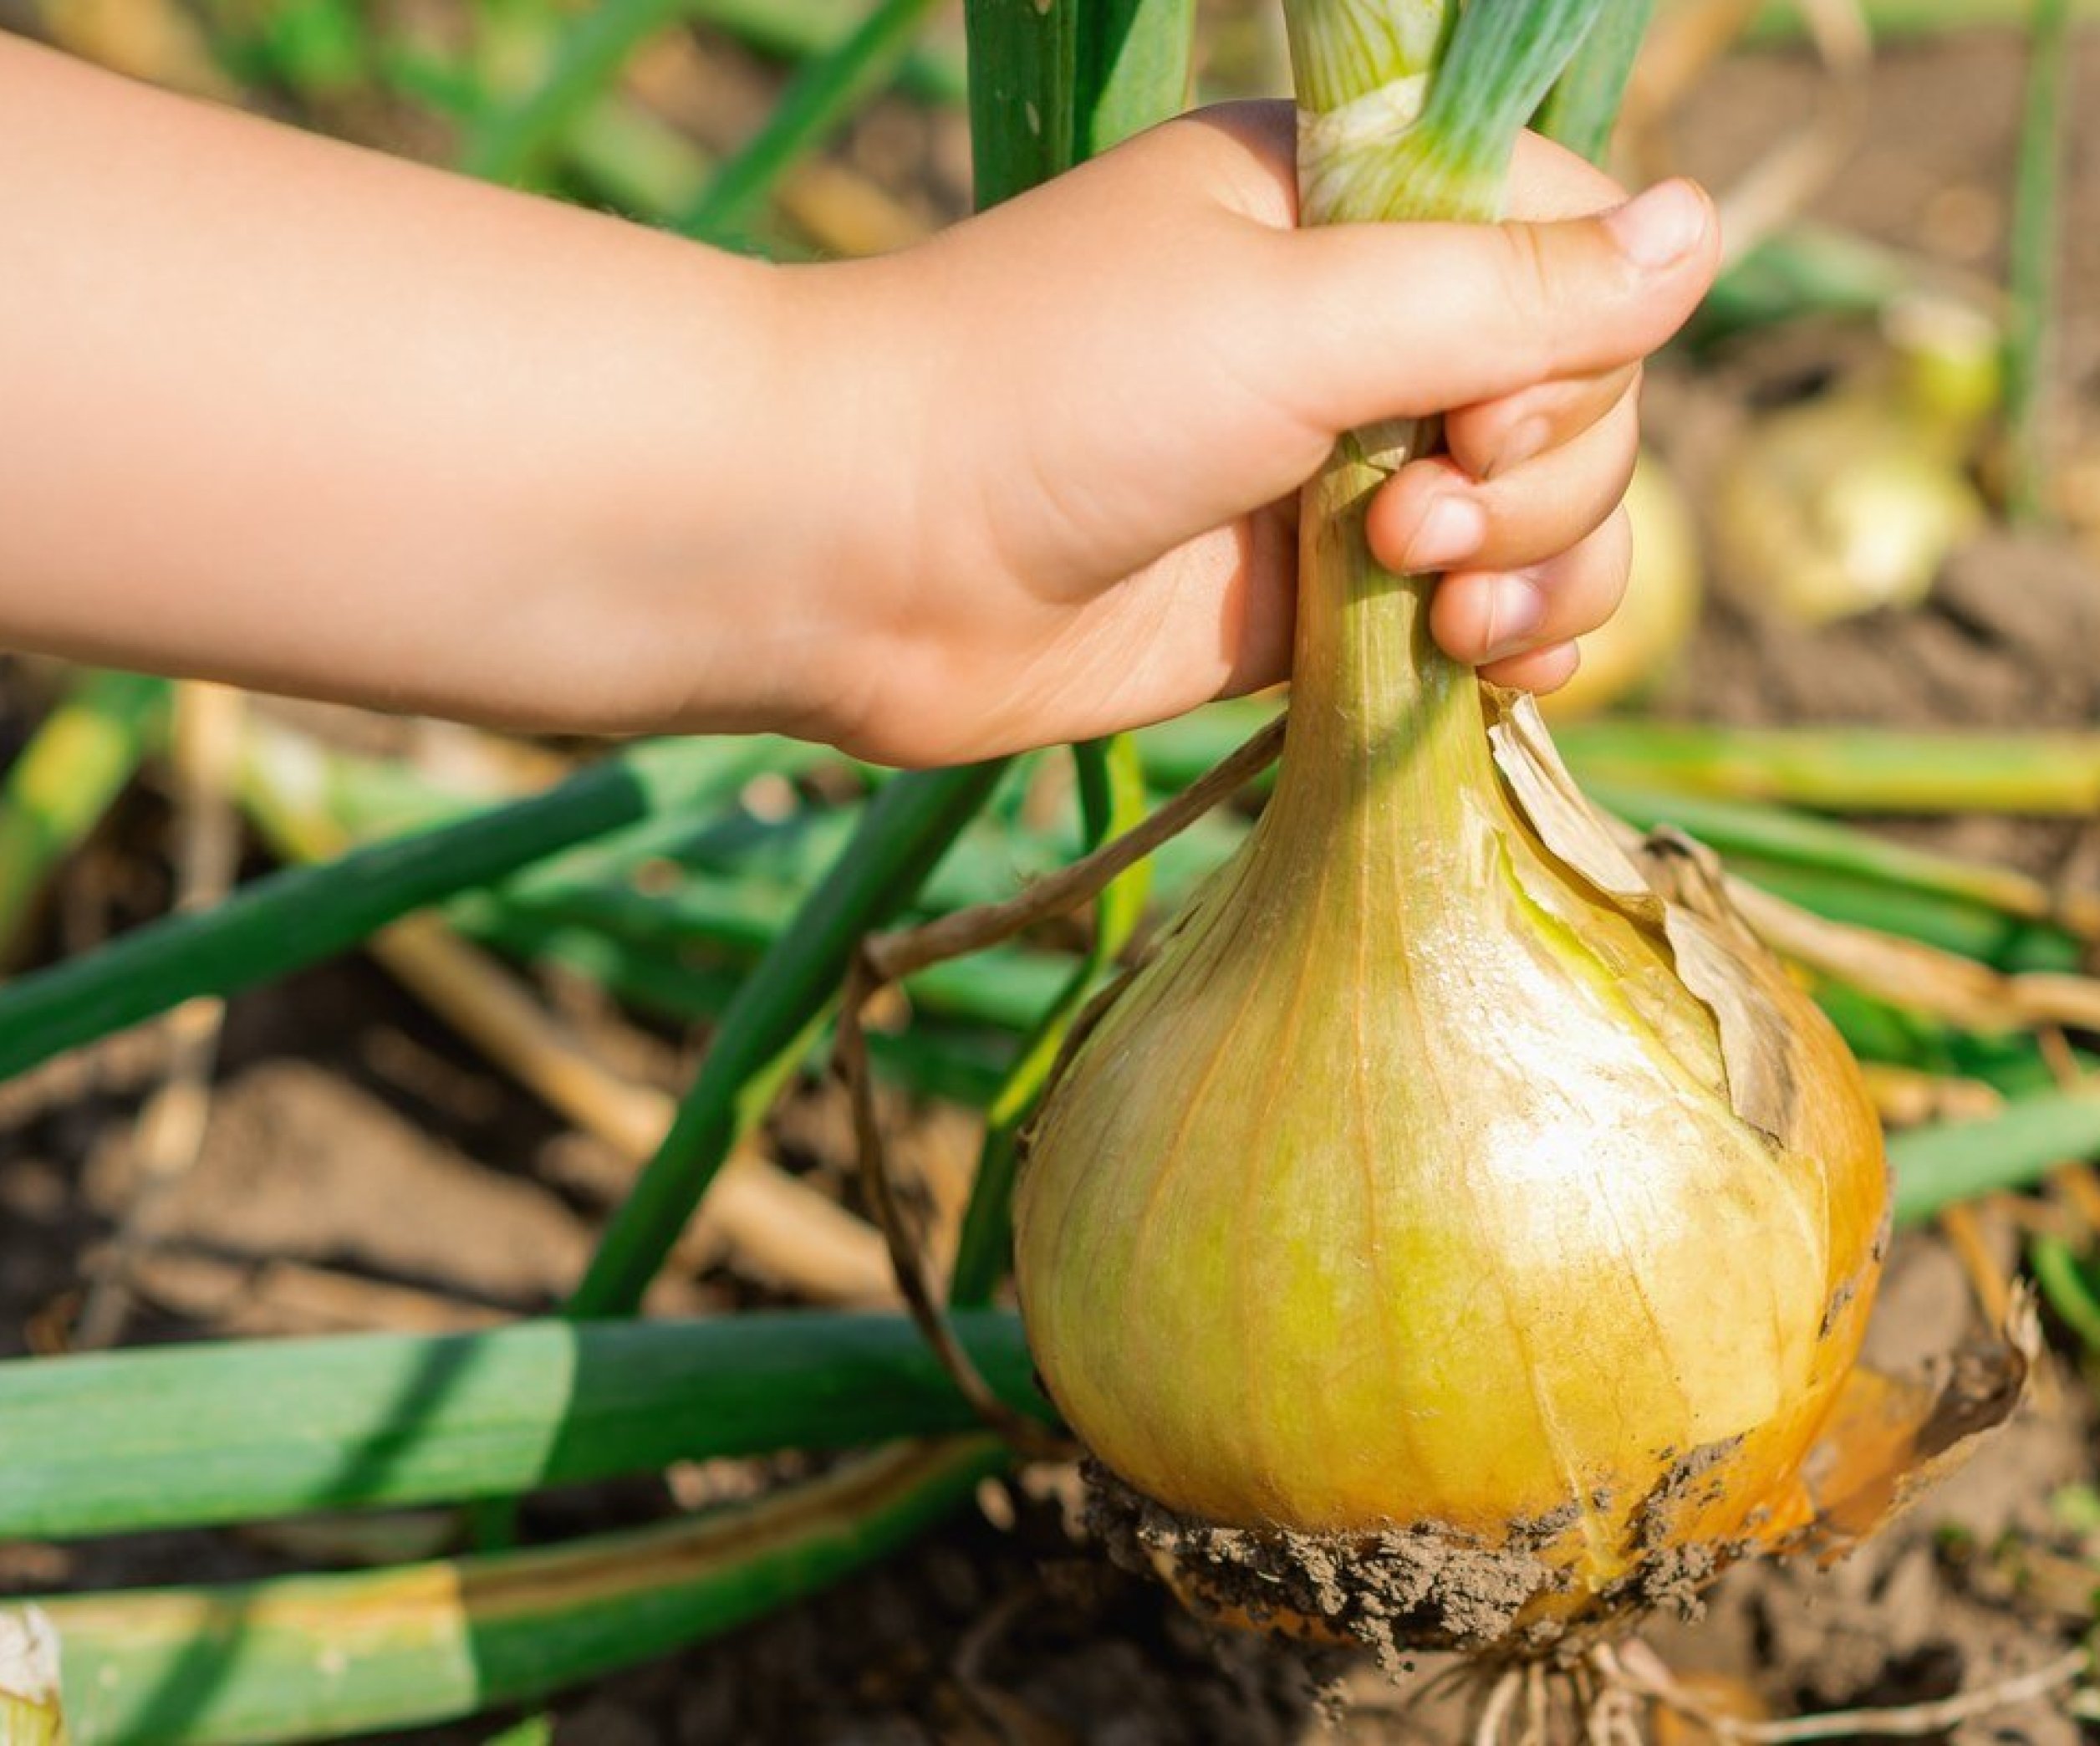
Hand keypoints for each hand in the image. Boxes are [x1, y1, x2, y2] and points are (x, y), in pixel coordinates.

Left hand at [802, 101, 1718, 764]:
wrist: (864, 559)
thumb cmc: (1056, 392)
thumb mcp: (1297, 315)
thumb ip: (1509, 287)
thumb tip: (1709, 229)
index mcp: (1355, 205)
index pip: (1576, 250)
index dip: (1581, 348)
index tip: (1478, 412)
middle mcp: (1358, 330)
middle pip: (1580, 397)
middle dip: (1540, 480)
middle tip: (1405, 525)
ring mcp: (1337, 475)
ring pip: (1542, 522)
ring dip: (1538, 577)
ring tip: (1432, 617)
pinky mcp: (1306, 605)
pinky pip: (1468, 623)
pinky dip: (1505, 653)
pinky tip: (1482, 679)